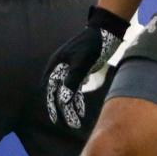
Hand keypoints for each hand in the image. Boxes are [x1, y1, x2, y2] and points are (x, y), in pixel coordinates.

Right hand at [44, 6, 129, 130]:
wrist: (106, 30)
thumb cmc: (93, 44)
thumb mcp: (82, 63)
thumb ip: (72, 80)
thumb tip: (62, 100)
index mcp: (56, 65)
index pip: (51, 91)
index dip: (53, 106)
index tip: (57, 121)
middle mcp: (59, 67)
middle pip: (57, 93)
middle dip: (62, 110)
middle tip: (70, 125)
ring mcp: (69, 68)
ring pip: (66, 91)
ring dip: (70, 106)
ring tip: (77, 120)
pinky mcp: (79, 70)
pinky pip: (74, 87)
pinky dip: (77, 98)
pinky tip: (81, 107)